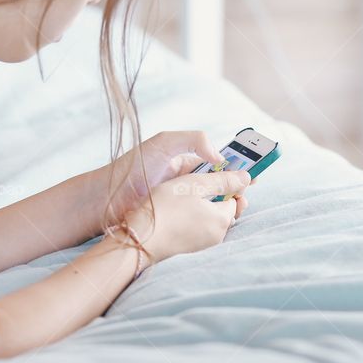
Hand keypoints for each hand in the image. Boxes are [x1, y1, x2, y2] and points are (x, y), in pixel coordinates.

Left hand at [94, 130, 250, 228]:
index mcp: (186, 161)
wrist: (107, 199)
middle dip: (237, 188)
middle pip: (221, 185)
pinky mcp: (177, 221)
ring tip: (237, 206)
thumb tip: (220, 159)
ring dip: (228, 205)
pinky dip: (214, 220)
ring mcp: (182, 203)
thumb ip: (195, 140)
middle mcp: (186, 182)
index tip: (254, 172)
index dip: (238, 166)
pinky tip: (221, 221)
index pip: (219, 162)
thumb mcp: (164, 142)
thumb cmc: (133, 167)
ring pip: (214, 204)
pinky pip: (201, 220)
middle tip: (246, 194)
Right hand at [121, 169, 252, 263]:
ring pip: (211, 217)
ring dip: (203, 204)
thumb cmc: (165, 208)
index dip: (227, 183)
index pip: (236, 197)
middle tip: (198, 182)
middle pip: (225, 208)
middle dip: (216, 194)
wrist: (139, 238)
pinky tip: (178, 208)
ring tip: (185, 193)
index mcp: (222, 219)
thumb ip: (223, 180)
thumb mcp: (194, 185)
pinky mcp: (189, 247)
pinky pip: (199, 227)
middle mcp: (217, 235)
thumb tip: (246, 177)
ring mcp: (203, 243)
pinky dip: (193, 216)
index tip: (217, 173)